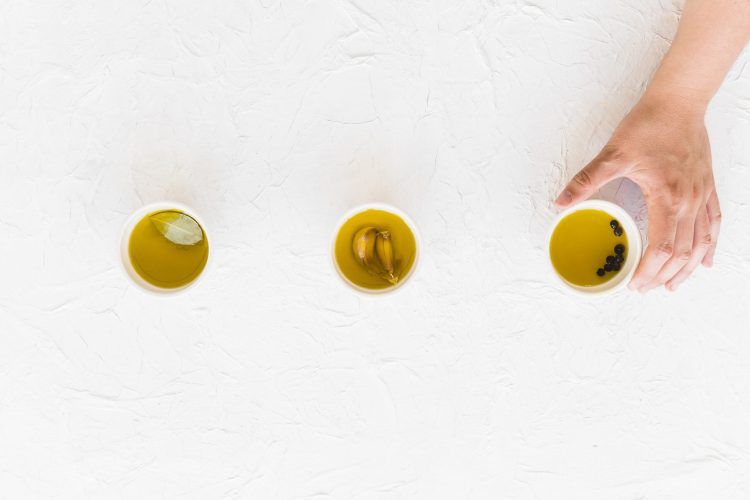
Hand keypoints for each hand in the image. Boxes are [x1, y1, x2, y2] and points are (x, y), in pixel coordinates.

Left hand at [555, 94, 720, 291]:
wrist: (678, 101)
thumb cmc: (649, 125)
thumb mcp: (612, 154)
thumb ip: (586, 180)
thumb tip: (560, 202)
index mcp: (666, 196)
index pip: (662, 247)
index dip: (649, 271)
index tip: (635, 284)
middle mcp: (689, 200)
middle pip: (683, 252)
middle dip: (664, 276)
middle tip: (646, 289)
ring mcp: (701, 195)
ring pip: (701, 242)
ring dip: (688, 268)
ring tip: (672, 285)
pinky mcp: (707, 187)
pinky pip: (714, 223)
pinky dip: (710, 245)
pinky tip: (705, 260)